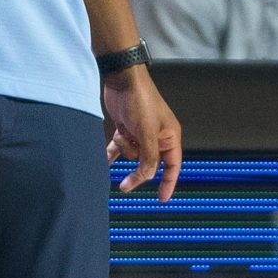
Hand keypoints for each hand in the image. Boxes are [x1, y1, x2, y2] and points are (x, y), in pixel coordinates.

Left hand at [102, 64, 181, 200]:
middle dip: (137, 171)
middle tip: (125, 186)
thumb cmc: (140, 100)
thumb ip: (149, 157)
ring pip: (133, 155)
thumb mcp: (147, 133)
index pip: (173, 165)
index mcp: (169, 136)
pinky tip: (104, 162)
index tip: (162, 198)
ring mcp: (140, 133)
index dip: (169, 182)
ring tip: (122, 135)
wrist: (122, 79)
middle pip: (149, 163)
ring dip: (125, 150)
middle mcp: (157, 136)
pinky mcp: (125, 128)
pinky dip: (112, 153)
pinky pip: (119, 147)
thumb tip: (147, 176)